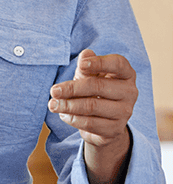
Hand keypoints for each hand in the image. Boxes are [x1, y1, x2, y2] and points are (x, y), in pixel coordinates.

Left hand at [48, 49, 136, 183]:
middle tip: (53, 91)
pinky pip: (90, 123)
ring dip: (67, 105)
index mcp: (126, 74)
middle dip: (71, 88)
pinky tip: (63, 115)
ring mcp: (125, 112)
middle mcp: (130, 92)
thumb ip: (87, 66)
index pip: (117, 64)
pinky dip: (72, 119)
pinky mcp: (115, 129)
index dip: (99, 63)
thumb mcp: (90, 76)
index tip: (80, 65)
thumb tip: (85, 54)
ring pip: (91, 106)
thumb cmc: (95, 91)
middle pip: (98, 86)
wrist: (102, 123)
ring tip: (52, 105)